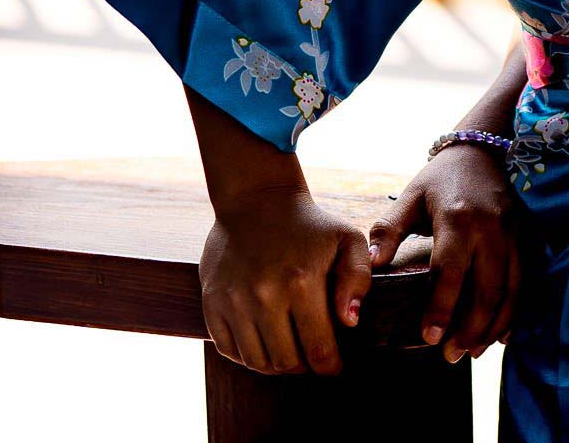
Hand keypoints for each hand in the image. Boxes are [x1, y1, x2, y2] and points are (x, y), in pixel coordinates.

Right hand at [199, 182, 371, 376]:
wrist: (257, 200)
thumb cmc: (310, 224)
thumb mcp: (347, 240)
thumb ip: (358, 279)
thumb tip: (350, 322)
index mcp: (301, 282)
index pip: (318, 348)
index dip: (329, 366)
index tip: (334, 367)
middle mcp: (263, 296)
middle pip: (286, 361)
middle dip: (304, 367)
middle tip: (313, 358)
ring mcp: (233, 301)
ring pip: (256, 361)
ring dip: (276, 366)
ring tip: (291, 353)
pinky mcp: (211, 303)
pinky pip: (228, 350)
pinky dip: (248, 357)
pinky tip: (265, 344)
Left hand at [368, 144, 522, 362]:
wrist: (483, 151)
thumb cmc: (440, 178)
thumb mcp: (410, 196)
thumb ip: (388, 229)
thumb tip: (372, 263)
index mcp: (459, 220)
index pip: (452, 272)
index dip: (442, 308)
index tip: (430, 338)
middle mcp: (491, 230)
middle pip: (488, 289)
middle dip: (471, 328)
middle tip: (450, 355)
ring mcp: (513, 235)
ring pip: (511, 291)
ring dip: (494, 326)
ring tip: (472, 352)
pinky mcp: (524, 239)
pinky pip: (524, 282)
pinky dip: (514, 312)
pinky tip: (501, 335)